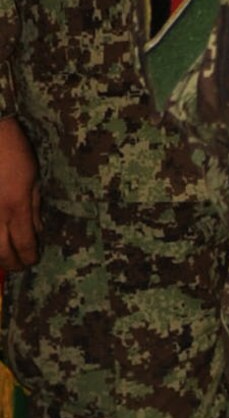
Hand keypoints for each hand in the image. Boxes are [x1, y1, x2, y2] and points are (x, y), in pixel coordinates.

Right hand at [0, 115, 40, 274]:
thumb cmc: (12, 150)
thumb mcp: (33, 177)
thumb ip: (34, 206)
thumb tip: (37, 230)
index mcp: (16, 205)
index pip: (24, 242)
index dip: (29, 256)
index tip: (33, 260)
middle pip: (1, 251)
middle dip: (10, 264)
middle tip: (17, 267)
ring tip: (3, 261)